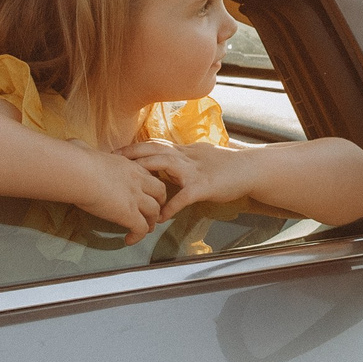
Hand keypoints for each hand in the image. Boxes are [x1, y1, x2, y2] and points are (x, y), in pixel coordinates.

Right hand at [74, 149, 168, 233]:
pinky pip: (141, 228)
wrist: (80, 172)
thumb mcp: (86, 149)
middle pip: (160, 191)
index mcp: (128, 166)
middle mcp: (137, 181)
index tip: (144, 193)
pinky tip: (129, 240)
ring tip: (146, 229)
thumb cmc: (77, 160)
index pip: (147, 175)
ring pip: (154, 211)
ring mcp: (135, 198)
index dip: (148, 186)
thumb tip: (76, 146)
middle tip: (153, 211)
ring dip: (151, 221)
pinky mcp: (129, 214)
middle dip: (159, 202)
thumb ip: (86, 149)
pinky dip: (138, 236)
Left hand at [120, 138, 254, 220]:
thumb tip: (166, 162)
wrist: (251, 169)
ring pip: (163, 165)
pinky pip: (184, 197)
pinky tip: (160, 217)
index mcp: (184, 151)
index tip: (115, 153)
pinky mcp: (204, 187)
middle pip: (153, 150)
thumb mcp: (202, 157)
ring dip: (143, 172)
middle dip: (130, 154)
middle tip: (111, 162)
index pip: (154, 144)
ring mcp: (194, 171)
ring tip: (128, 184)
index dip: (133, 147)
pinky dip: (171, 206)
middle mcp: (186, 157)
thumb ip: (183, 160)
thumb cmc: (228, 166)